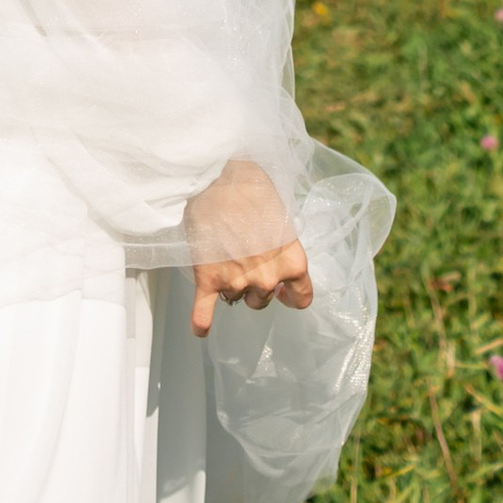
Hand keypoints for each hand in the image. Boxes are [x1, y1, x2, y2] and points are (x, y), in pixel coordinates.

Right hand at [185, 157, 313, 339]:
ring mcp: (237, 281)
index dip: (291, 296)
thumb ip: (281, 242)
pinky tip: (199, 329)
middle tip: (243, 257)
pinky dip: (201, 321)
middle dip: (255, 284)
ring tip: (221, 258)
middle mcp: (268, 277)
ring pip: (235, 298)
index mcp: (292, 260)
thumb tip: (274, 250)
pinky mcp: (208, 279)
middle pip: (263, 298)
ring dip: (230, 286)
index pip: (303, 297)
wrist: (217, 174)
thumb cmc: (251, 185)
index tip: (283, 293)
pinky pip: (204, 312)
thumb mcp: (281, 214)